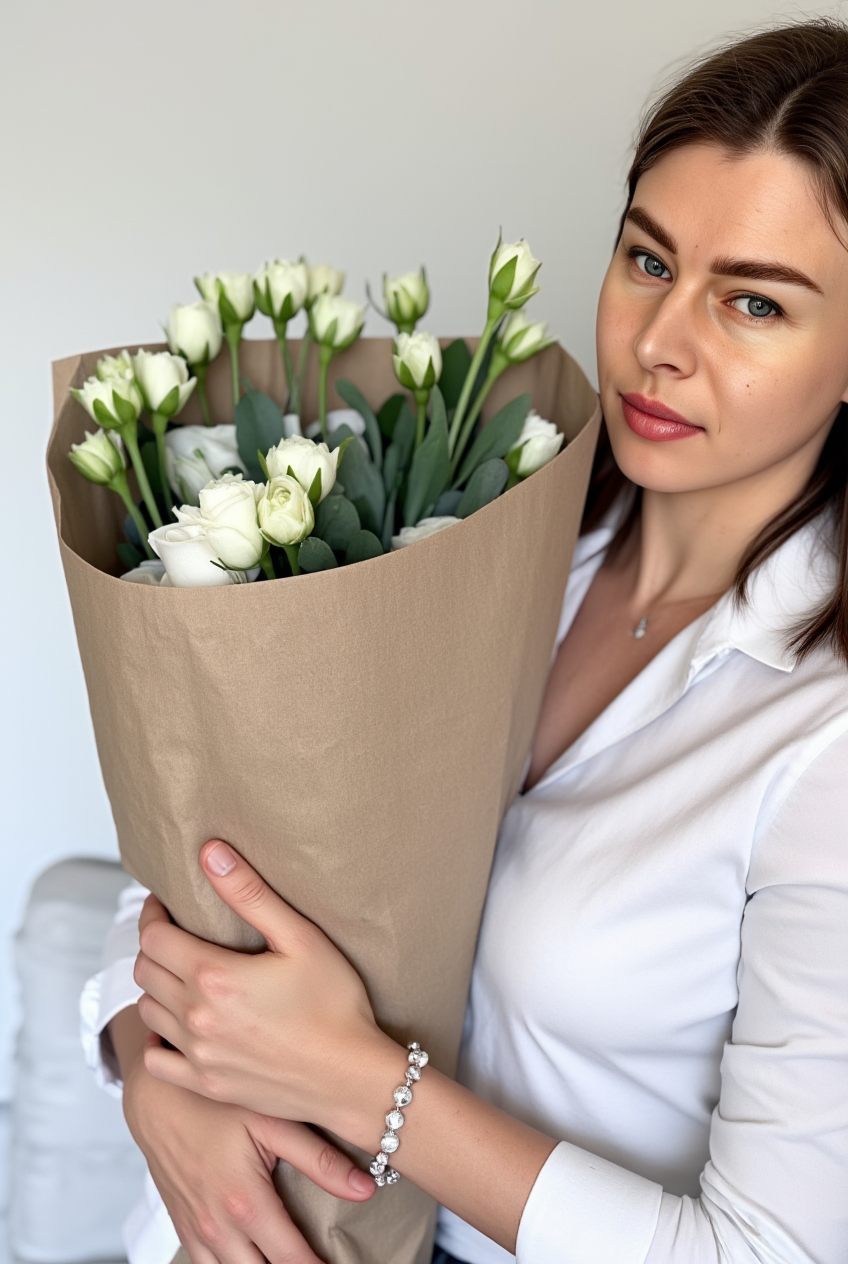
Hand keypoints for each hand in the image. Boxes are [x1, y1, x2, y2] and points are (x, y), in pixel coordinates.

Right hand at [116, 1007, 374, 1263]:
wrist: (155, 1097)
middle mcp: (218, 1228)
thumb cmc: (216, 1102)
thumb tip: (365, 1189)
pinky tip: (251, 1258)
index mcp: (245, 1203)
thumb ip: (319, 1158)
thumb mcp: (271, 1120)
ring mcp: (197, 1233)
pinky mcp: (184, 1228)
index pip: (292, 1260)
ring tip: (291, 1263)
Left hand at [135, 840, 400, 1132]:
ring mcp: (198, 1055)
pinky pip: (157, 1060)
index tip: (166, 904)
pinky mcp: (206, 1085)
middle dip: (155, 945)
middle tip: (178, 932)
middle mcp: (196, 1017)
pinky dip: (158, 1038)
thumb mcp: (300, 938)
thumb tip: (211, 854)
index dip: (154, 914)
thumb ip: (250, 894)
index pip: (153, 937)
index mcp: (213, 976)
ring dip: (157, 986)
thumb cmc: (335, 1004)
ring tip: (183, 972)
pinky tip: (179, 1024)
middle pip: (145, 971)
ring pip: (147, 1011)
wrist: (350, 1078)